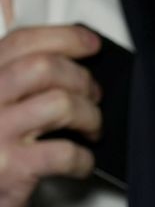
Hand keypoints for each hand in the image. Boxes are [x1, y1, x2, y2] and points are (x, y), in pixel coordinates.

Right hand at [0, 24, 102, 206]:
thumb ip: (17, 86)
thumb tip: (71, 66)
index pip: (20, 42)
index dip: (64, 37)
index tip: (89, 44)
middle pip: (45, 67)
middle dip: (82, 79)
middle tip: (93, 95)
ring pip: (61, 104)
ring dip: (89, 116)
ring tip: (91, 129)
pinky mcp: (10, 168)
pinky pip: (64, 152)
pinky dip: (84, 158)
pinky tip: (81, 163)